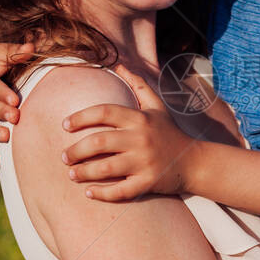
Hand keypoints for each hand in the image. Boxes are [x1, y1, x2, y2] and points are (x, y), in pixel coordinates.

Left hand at [62, 69, 201, 200]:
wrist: (195, 162)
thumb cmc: (169, 132)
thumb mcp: (156, 106)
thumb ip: (138, 85)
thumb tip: (118, 65)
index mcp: (139, 119)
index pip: (104, 112)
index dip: (81, 117)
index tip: (65, 125)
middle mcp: (141, 139)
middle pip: (99, 142)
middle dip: (76, 150)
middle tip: (64, 156)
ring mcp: (145, 162)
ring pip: (105, 168)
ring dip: (83, 173)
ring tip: (71, 174)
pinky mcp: (148, 183)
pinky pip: (120, 191)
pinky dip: (102, 193)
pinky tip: (89, 192)